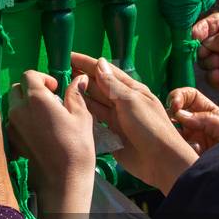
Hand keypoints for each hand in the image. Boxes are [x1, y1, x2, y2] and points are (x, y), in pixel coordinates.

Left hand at [8, 72, 94, 218]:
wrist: (63, 182)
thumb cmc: (77, 148)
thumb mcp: (82, 117)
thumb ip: (76, 94)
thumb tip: (79, 79)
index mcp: (36, 99)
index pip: (29, 74)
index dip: (42, 78)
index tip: (54, 88)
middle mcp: (18, 110)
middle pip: (17, 89)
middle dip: (31, 89)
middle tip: (48, 100)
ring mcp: (12, 127)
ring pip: (13, 106)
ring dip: (25, 106)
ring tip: (43, 118)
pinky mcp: (11, 142)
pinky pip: (12, 124)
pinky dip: (22, 122)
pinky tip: (37, 134)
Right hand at [71, 53, 196, 194]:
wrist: (161, 161)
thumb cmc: (149, 126)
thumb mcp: (131, 101)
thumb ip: (112, 85)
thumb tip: (99, 62)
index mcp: (130, 89)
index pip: (105, 71)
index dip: (87, 63)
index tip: (68, 56)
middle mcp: (121, 102)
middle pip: (97, 86)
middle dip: (79, 78)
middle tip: (57, 71)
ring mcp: (115, 118)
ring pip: (93, 103)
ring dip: (79, 95)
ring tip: (58, 87)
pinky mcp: (110, 135)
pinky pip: (93, 121)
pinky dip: (82, 115)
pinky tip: (68, 110)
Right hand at [166, 87, 218, 153]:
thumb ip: (206, 119)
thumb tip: (180, 114)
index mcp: (210, 113)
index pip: (189, 96)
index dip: (179, 96)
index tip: (175, 106)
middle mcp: (199, 125)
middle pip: (176, 113)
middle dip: (172, 116)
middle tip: (173, 124)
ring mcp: (192, 140)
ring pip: (173, 131)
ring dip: (175, 134)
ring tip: (189, 142)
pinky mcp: (189, 154)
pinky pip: (176, 148)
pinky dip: (180, 149)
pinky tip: (195, 154)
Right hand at [192, 12, 218, 123]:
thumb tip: (206, 41)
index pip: (218, 22)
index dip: (204, 26)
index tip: (193, 35)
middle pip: (209, 41)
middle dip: (203, 46)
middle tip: (204, 53)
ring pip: (208, 59)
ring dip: (207, 62)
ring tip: (216, 64)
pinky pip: (214, 77)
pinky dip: (213, 76)